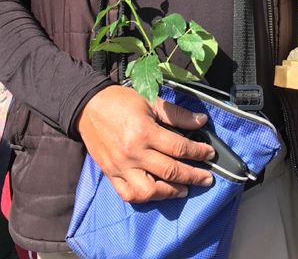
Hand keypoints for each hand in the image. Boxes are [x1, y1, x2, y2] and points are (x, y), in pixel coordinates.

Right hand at [76, 85, 214, 202]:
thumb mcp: (150, 100)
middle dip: (194, 176)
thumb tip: (201, 121)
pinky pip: (129, 195)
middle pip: (170, 171)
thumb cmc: (120, 101)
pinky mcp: (111, 174)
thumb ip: (176, 114)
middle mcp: (133, 153)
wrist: (87, 107)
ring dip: (171, 192)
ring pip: (150, 191)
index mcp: (144, 132)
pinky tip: (157, 193)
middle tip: (207, 178)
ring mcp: (121, 167)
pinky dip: (145, 198)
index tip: (210, 154)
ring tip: (184, 188)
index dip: (199, 152)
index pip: (179, 148)